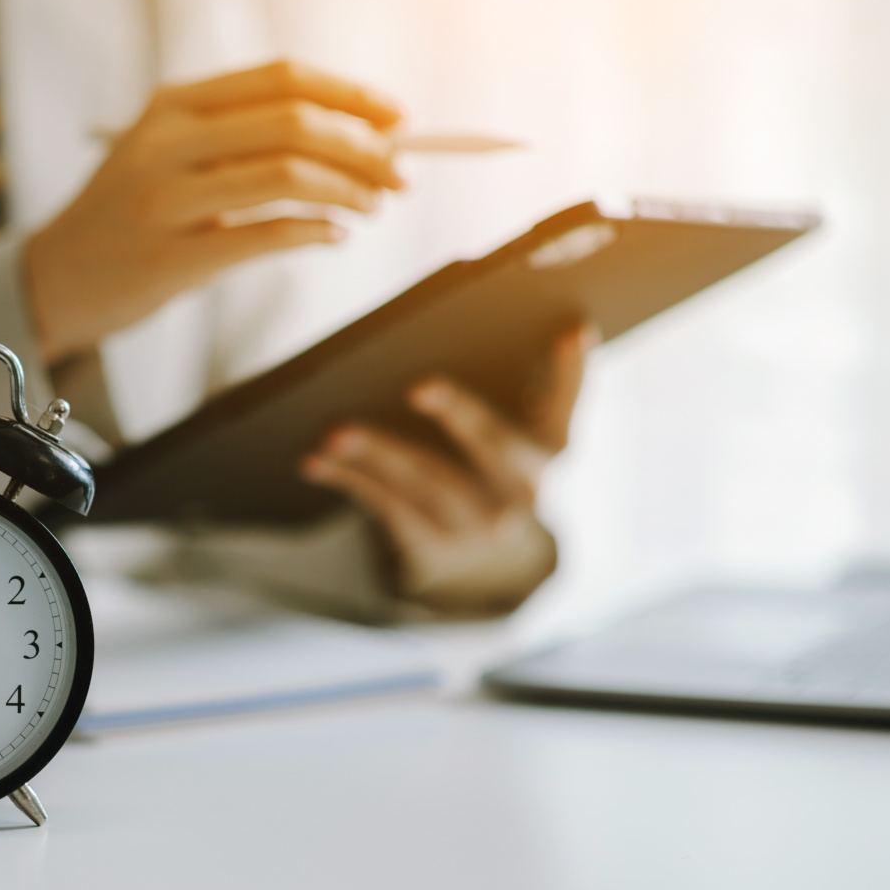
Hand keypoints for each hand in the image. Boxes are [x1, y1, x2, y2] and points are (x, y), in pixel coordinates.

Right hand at [26, 60, 405, 362]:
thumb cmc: (134, 214)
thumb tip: (360, 134)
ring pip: (283, 176)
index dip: (350, 94)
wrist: (57, 277)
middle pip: (290, 124)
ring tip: (371, 206)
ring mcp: (163, 200)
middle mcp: (165, 143)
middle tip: (400, 174)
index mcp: (173, 104)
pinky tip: (332, 235)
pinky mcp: (167, 258)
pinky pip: (261, 236)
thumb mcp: (173, 152)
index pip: (280, 79)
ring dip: (346, 190)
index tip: (398, 119)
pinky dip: (312, 232)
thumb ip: (247, 138)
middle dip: (362, 148)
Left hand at [300, 325, 596, 612]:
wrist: (503, 563)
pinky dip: (347, 481)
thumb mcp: (545, 432)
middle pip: (486, 447)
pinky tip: (313, 461)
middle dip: (457, 416)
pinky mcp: (431, 548)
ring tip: (336, 432)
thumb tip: (575, 327)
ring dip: (376, 454)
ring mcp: (474, 527)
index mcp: (546, 456)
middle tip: (420, 387)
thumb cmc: (512, 470)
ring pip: (422, 481)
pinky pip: (385, 508)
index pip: (558, 408)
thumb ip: (562, 381)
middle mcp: (519, 497)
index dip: (562, 374)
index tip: (554, 336)